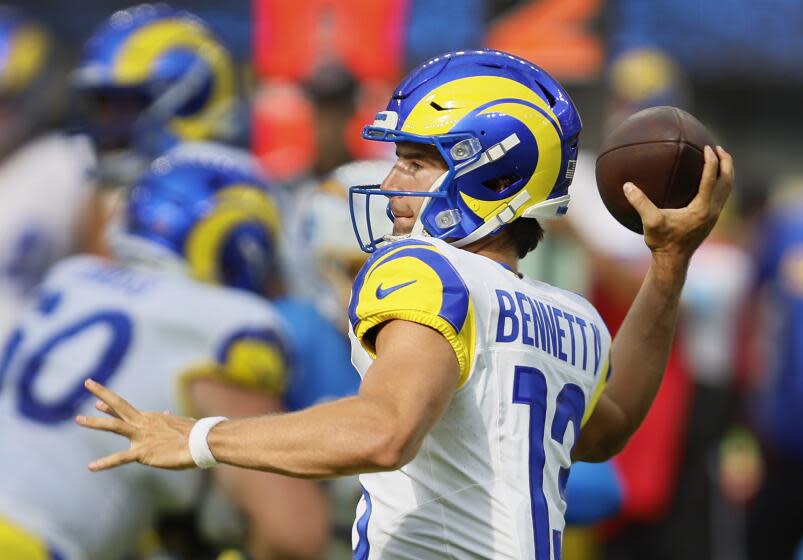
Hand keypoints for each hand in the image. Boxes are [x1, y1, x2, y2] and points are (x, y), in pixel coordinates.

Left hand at [76, 379, 195, 471]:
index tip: (98, 402)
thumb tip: (168, 415)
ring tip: (78, 419)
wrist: (202, 441)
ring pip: (114, 425)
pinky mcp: (142, 452)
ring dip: (95, 422)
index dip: (111, 405)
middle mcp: (143, 423)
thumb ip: (170, 421)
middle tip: (87, 382)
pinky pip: (120, 458)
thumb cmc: (195, 435)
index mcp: (151, 418)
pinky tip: (90, 467)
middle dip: (102, 393)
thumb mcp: (180, 425)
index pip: (127, 410)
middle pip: (119, 405)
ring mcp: (141, 436)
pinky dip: (105, 463)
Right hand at [624, 145, 733, 267]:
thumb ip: (640, 203)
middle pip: (727, 181)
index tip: (706, 147)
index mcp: (702, 208)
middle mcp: (712, 210)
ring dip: (726, 172)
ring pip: (727, 189)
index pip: (711, 178)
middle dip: (726, 162)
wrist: (673, 261)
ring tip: (719, 159)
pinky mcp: (710, 219)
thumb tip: (627, 186)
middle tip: (718, 148)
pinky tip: (709, 180)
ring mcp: (714, 216)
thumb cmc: (662, 242)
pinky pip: (721, 196)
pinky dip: (720, 183)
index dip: (710, 161)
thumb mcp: (650, 222)